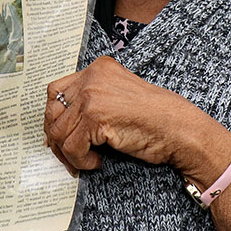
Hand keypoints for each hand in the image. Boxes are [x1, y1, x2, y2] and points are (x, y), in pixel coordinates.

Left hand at [43, 57, 230, 180]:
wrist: (178, 128)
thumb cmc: (155, 118)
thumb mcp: (119, 97)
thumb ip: (92, 101)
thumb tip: (59, 125)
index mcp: (98, 68)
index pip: (56, 90)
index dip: (55, 117)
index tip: (61, 135)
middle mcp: (92, 77)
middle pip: (52, 111)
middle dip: (56, 137)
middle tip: (69, 154)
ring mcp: (92, 96)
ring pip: (58, 132)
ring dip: (70, 153)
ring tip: (86, 159)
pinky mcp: (95, 117)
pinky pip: (71, 147)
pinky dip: (80, 161)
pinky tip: (97, 161)